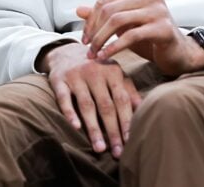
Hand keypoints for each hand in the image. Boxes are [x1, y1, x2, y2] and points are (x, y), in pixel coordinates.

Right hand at [42, 42, 141, 158]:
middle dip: (113, 130)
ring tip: (99, 148)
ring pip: (86, 105)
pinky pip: (64, 99)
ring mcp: (77, 76)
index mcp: (113, 71)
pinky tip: (76, 127)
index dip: (126, 120)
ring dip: (93, 128)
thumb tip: (144, 107)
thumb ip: (128, 89)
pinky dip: (69, 112)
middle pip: (106, 105)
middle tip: (117, 152)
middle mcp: (96, 73)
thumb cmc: (97, 67)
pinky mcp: (59, 80)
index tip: (130, 140)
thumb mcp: (114, 73)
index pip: (122, 100)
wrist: (66, 51)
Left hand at [77, 0, 203, 76]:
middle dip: (94, 31)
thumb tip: (78, 10)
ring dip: (101, 40)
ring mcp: (159, 10)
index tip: (85, 39)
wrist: (176, 51)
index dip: (90, 21)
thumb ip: (104, 16)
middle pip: (110, 10)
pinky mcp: (163, 28)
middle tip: (87, 49)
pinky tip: (105, 57)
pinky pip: (131, 36)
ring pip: (118, 21)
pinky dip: (113, 47)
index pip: (105, 1)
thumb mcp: (124, 25)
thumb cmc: (148, 35)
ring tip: (94, 55)